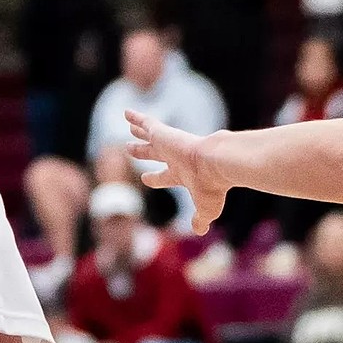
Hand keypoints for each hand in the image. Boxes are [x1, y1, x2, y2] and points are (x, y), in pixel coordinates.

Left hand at [126, 109, 226, 234]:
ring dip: (138, 130)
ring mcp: (169, 144)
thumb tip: (199, 231)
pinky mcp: (163, 133)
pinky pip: (146, 122)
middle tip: (129, 148)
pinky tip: (126, 112)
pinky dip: (136, 117)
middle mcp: (175, 158)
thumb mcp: (206, 209)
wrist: (216, 164)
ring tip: (129, 126)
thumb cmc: (211, 187)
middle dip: (142, 151)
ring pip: (149, 135)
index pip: (164, 176)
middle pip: (153, 153)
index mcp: (182, 175)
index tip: (145, 178)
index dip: (153, 178)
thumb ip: (200, 219)